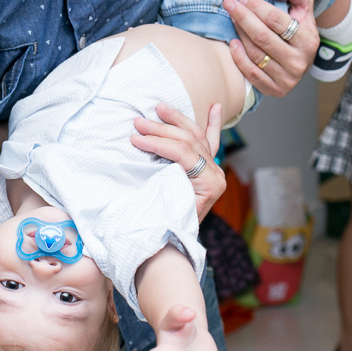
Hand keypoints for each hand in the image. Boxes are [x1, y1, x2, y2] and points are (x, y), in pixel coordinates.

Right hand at [132, 102, 225, 221]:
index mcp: (210, 183)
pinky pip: (211, 141)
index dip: (157, 143)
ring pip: (196, 135)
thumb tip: (146, 161)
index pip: (183, 153)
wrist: (172, 242)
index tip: (136, 139)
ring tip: (158, 108)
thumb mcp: (164, 205)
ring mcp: (213, 168)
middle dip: (161, 129)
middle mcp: (215, 173)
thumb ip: (163, 184)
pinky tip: (216, 108)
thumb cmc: (165, 225)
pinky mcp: (207, 167)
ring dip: (176, 119)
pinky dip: (213, 124)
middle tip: (138, 122)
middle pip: (188, 141)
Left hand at [225, 0, 317, 97]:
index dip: (256, 7)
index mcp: (308, 40)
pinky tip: (233, 42)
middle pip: (262, 36)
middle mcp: (299, 61)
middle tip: (229, 4)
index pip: (276, 20)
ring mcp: (287, 78)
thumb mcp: (303, 3)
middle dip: (242, 17)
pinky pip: (251, 73)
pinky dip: (238, 57)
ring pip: (254, 53)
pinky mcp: (275, 90)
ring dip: (239, 34)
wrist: (303, 56)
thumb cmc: (299, 25)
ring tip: (232, 19)